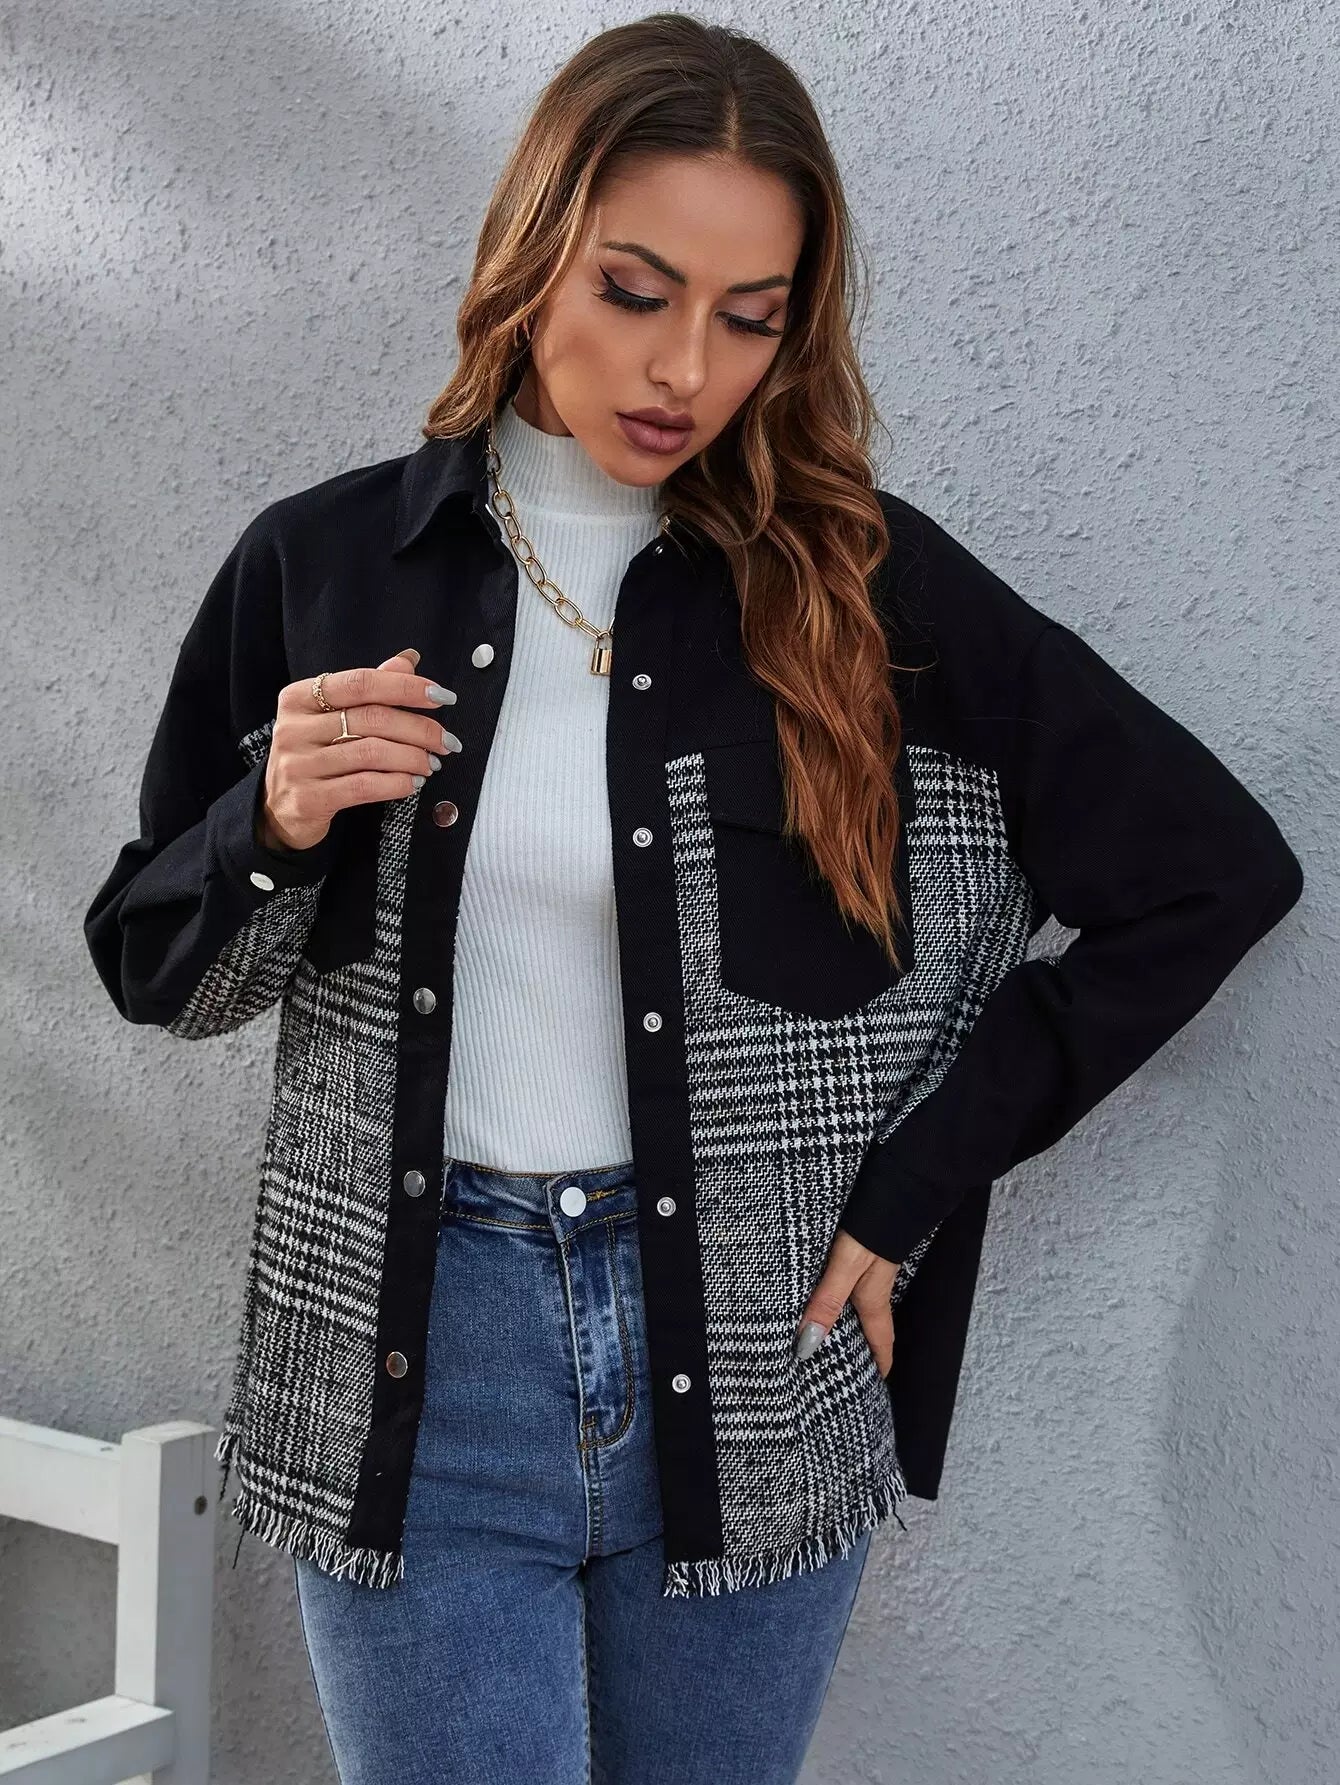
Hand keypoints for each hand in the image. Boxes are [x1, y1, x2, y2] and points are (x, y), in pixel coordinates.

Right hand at [256, 648, 458, 853]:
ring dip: (413, 758)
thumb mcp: (333, 717)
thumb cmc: (314, 754)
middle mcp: (294, 728)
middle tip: (447, 741)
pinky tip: (413, 782)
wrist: (277, 808)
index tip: (442, 697)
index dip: (406, 687)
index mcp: (299, 697)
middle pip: (372, 718)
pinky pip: (364, 786)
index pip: (362, 683)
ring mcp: (298, 764)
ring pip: (372, 753)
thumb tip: (408, 660)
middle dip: (420, 729)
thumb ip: (368, 689)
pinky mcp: (308, 799)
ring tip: (432, 763)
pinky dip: (397, 783)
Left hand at [793, 1228, 900, 1379]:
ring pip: (861, 1300)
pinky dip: (843, 1291)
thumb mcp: (846, 1265)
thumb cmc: (871, 1225)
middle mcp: (874, 1284)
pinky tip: (830, 1287)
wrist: (898, 1180)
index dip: (880, 1362)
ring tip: (837, 1332)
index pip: (881, 1338)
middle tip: (853, 1365)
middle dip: (865, 1344)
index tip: (878, 1383)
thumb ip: (828, 1301)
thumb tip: (808, 1343)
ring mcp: (870, 1264)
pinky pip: (853, 1278)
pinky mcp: (863, 1245)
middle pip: (871, 1322)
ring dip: (853, 1317)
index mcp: (873, 1296)